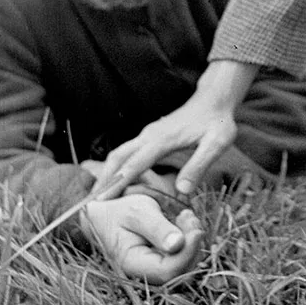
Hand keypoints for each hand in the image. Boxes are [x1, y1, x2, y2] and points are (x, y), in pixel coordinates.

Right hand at [80, 194, 204, 284]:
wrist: (106, 215)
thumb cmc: (118, 212)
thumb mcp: (136, 212)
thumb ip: (156, 228)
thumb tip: (178, 244)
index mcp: (133, 264)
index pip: (167, 271)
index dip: (187, 254)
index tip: (197, 230)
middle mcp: (145, 273)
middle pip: (180, 271)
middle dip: (192, 246)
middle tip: (188, 216)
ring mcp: (154, 268)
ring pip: (184, 264)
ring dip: (192, 241)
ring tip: (185, 215)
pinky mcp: (162, 260)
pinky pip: (182, 256)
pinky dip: (188, 239)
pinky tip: (183, 220)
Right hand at [90, 61, 256, 200]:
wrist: (215, 99)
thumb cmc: (218, 122)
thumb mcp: (216, 144)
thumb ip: (198, 166)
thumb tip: (182, 191)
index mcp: (161, 140)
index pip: (133, 165)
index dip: (116, 184)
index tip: (100, 202)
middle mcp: (149, 136)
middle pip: (117, 158)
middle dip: (101, 180)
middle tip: (88, 205)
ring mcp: (147, 135)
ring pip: (119, 154)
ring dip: (105, 173)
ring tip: (95, 198)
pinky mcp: (150, 137)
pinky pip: (126, 153)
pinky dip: (115, 167)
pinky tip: (113, 182)